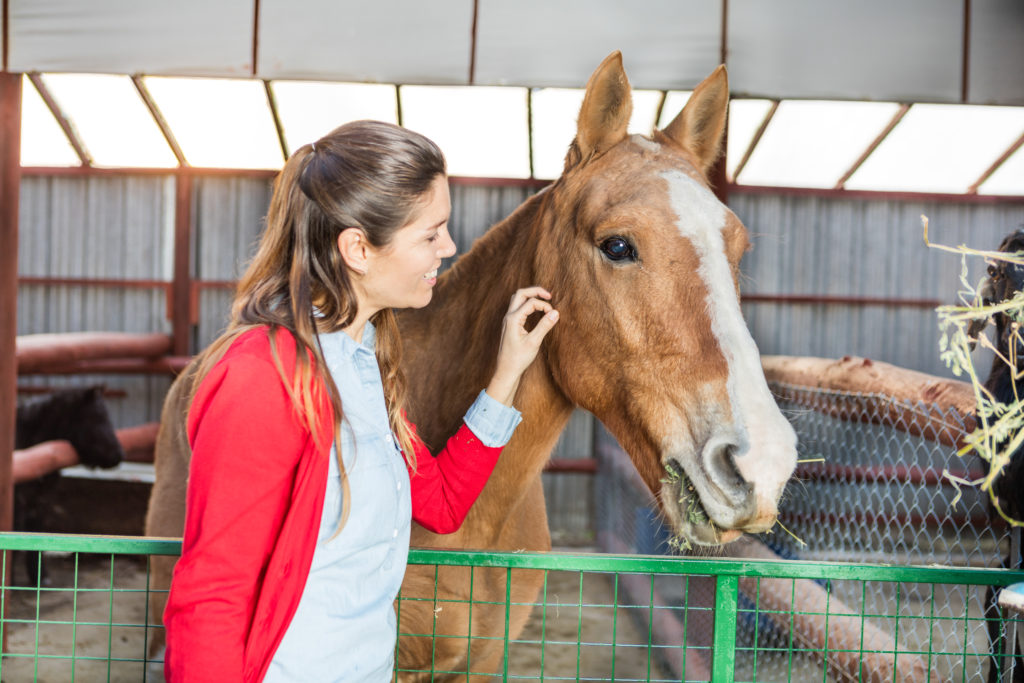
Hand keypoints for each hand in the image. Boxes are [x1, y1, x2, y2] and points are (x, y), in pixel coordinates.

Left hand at [485, 287, 559, 405]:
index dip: (544, 305)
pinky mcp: (510, 324)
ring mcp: (508, 320)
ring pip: (517, 299)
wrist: (506, 370)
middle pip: (521, 293)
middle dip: (535, 291)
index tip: (553, 315)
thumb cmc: (518, 358)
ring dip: (530, 296)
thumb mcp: (534, 342)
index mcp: (513, 319)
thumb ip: (544, 326)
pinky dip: (527, 304)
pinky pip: (517, 307)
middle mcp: (509, 316)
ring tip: (543, 299)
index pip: (531, 302)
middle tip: (549, 295)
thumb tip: (556, 312)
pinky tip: (536, 310)